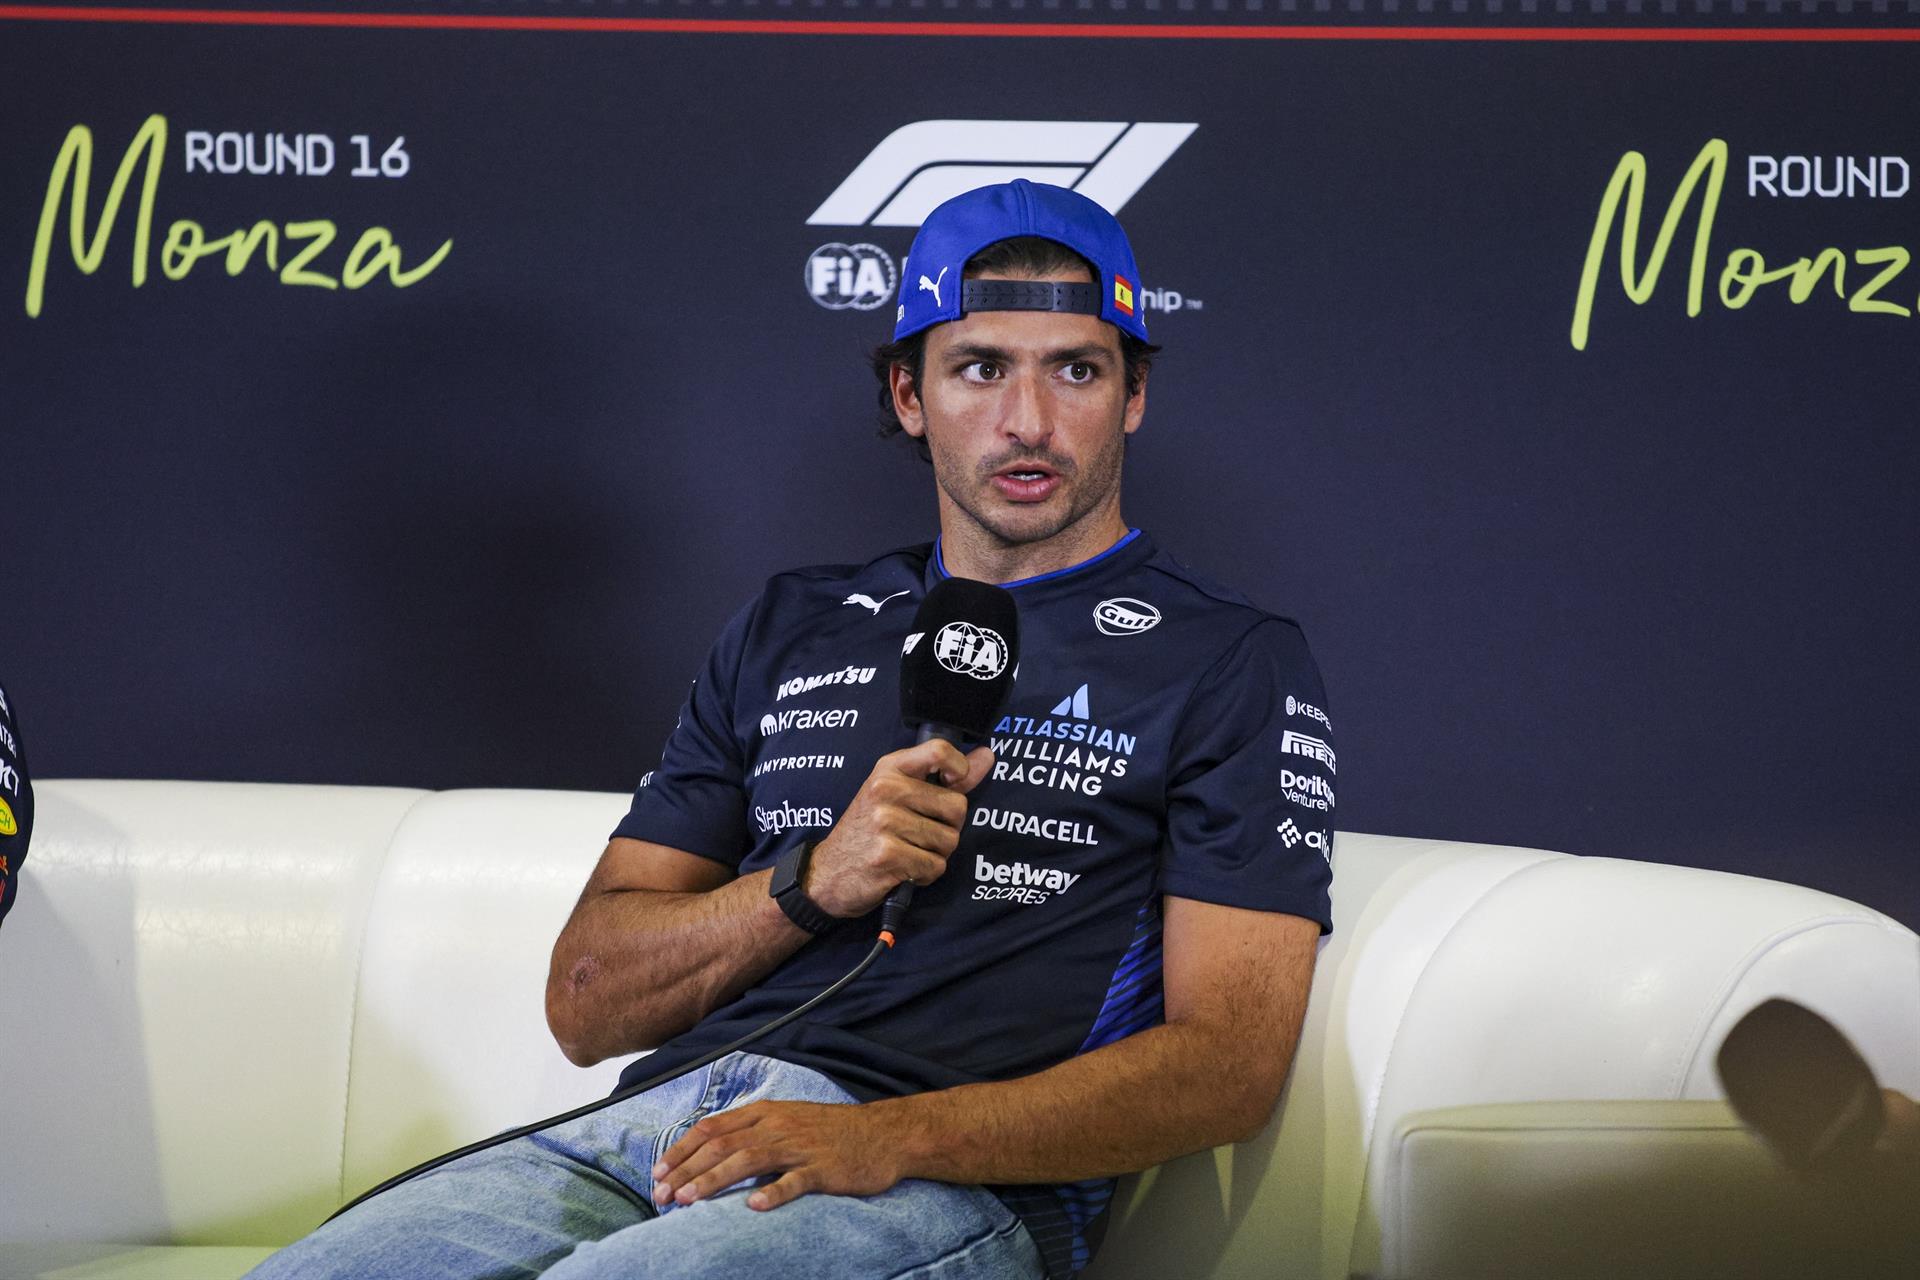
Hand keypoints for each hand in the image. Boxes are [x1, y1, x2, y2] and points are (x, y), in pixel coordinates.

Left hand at [650, 1100, 904, 1210]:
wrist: (883, 1134)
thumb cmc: (830, 1132)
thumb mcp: (786, 1122)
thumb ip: (751, 1134)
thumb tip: (710, 1154)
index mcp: (765, 1114)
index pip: (711, 1129)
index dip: (681, 1151)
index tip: (657, 1174)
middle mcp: (777, 1126)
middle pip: (722, 1145)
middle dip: (686, 1171)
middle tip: (662, 1197)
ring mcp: (800, 1146)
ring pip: (749, 1160)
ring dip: (715, 1181)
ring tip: (689, 1201)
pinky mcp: (823, 1168)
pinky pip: (795, 1181)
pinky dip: (773, 1192)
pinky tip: (754, 1207)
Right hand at [802, 739, 992, 918]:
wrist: (827, 873)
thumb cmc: (867, 831)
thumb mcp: (896, 794)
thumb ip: (945, 776)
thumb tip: (987, 756)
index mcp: (888, 769)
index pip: (940, 751)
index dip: (961, 769)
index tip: (954, 785)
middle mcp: (885, 790)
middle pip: (957, 807)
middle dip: (948, 828)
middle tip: (920, 834)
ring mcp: (885, 823)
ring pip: (949, 841)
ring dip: (935, 855)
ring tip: (908, 852)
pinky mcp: (888, 855)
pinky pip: (935, 866)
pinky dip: (925, 874)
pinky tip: (904, 870)